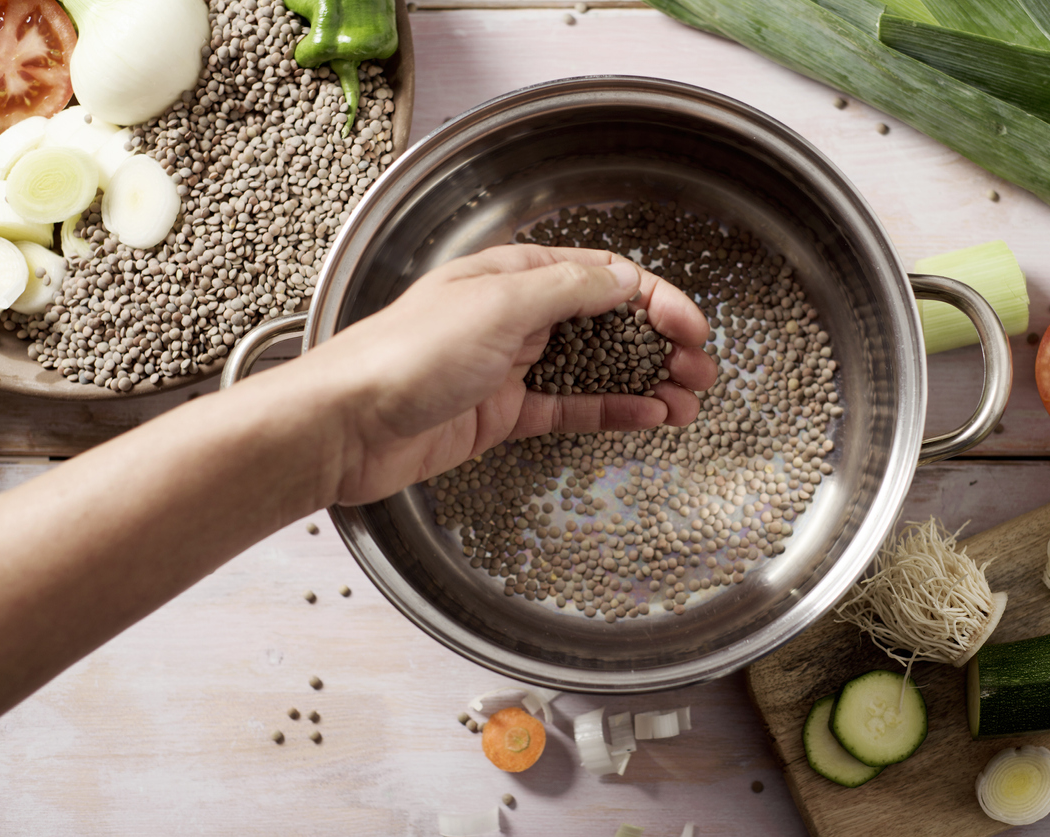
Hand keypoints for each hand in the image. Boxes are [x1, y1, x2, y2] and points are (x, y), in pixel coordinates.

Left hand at [296, 244, 717, 504]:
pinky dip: (612, 411)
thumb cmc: (405, 354)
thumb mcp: (497, 305)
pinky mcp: (505, 412)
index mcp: (513, 273)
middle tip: (703, 370)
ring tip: (690, 402)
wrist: (346, 426)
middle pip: (607, 321)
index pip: (603, 277)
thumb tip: (624, 279)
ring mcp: (513, 365)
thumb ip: (566, 291)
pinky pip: (571, 408)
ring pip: (596, 367)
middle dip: (661, 342)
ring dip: (646, 380)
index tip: (692, 328)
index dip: (655, 299)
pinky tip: (650, 418)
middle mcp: (517, 314)